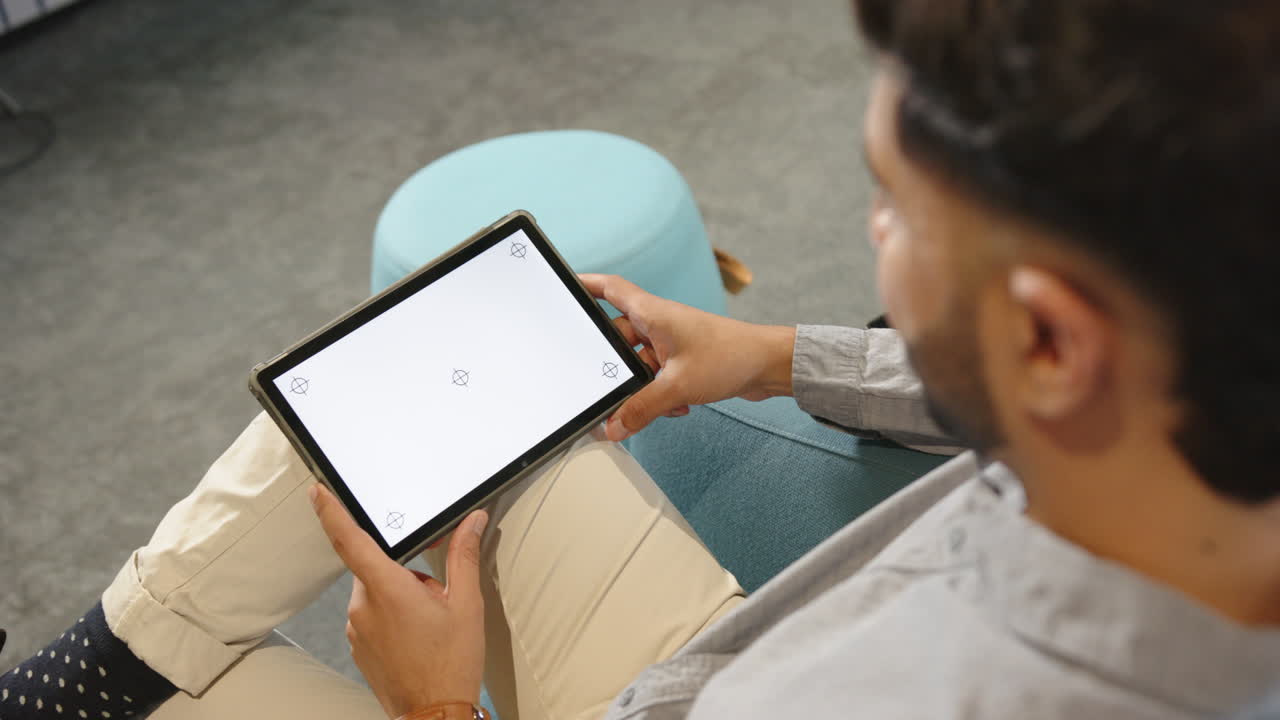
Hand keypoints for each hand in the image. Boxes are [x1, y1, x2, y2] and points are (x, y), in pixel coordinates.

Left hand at [310, 484, 486, 717]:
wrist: (434, 713)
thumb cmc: (451, 664)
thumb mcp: (467, 603)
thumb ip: (463, 555)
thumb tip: (472, 522)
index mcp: (388, 589)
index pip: (350, 540)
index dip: (331, 511)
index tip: (318, 491)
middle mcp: (364, 607)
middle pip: (376, 567)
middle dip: (406, 573)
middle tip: (434, 598)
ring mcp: (357, 628)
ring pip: (376, 592)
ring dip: (400, 596)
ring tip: (428, 624)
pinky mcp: (358, 645)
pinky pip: (372, 615)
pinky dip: (393, 616)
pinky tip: (416, 637)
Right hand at [580, 273, 796, 441]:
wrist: (769, 366)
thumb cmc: (731, 357)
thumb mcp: (677, 386)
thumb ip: (641, 408)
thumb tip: (613, 427)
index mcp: (653, 314)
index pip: (610, 289)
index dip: (585, 285)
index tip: (565, 286)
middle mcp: (659, 324)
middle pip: (618, 338)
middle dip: (615, 365)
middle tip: (605, 384)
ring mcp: (671, 342)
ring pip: (638, 364)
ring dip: (643, 387)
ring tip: (657, 402)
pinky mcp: (683, 361)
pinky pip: (657, 377)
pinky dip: (661, 393)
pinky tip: (678, 405)